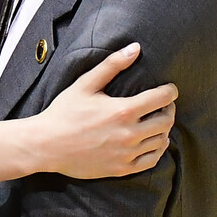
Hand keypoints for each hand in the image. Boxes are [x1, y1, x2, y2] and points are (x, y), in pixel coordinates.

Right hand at [39, 43, 176, 177]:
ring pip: (161, 141)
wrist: (46, 145)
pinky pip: (151, 161)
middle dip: (169, 110)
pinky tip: (153, 142)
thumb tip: (135, 48)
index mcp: (123, 111)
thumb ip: (112, 65)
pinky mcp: (121, 169)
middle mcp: (129, 134)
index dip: (170, 92)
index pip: (161, 99)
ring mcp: (126, 153)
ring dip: (164, 129)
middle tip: (164, 105)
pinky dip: (158, 150)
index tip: (169, 89)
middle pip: (166, 121)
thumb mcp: (85, 84)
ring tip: (158, 122)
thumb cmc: (64, 112)